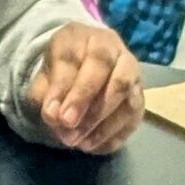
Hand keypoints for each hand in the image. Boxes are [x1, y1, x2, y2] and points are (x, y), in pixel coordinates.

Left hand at [20, 21, 142, 151]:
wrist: (84, 67)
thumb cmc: (61, 73)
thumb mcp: (43, 79)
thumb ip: (44, 96)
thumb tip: (53, 117)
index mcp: (79, 37)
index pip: (72, 57)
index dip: (62, 88)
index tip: (52, 116)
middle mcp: (111, 47)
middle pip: (103, 67)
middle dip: (84, 101)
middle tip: (68, 128)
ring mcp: (131, 70)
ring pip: (125, 91)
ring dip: (101, 122)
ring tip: (78, 143)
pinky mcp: (141, 95)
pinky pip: (134, 115)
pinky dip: (113, 134)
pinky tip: (93, 146)